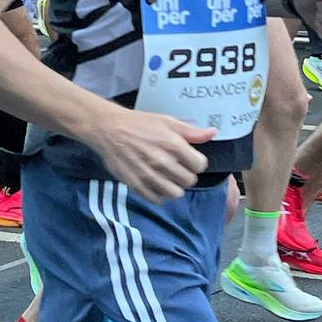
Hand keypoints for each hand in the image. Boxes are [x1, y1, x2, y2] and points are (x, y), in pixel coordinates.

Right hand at [87, 107, 214, 203]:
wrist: (109, 129)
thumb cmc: (139, 123)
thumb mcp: (167, 121)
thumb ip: (191, 131)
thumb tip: (213, 133)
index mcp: (173, 144)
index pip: (200, 165)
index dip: (196, 162)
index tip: (189, 160)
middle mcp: (162, 161)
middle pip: (189, 181)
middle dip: (186, 175)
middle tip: (177, 168)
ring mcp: (149, 175)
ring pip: (175, 194)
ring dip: (174, 187)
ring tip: (167, 178)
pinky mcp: (136, 184)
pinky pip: (157, 199)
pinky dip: (159, 194)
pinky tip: (156, 184)